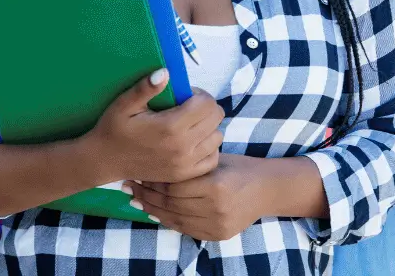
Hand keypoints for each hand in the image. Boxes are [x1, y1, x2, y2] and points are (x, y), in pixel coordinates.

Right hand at [82, 69, 224, 183]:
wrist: (103, 161)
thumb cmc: (114, 129)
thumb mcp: (125, 104)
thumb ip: (146, 88)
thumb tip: (166, 72)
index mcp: (171, 126)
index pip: (207, 104)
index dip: (199, 94)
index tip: (185, 95)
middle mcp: (183, 147)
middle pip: (216, 118)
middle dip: (205, 107)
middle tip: (187, 107)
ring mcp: (185, 164)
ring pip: (217, 137)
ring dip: (208, 127)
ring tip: (190, 124)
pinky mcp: (184, 175)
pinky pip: (212, 158)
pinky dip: (208, 147)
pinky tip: (193, 141)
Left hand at [127, 153, 263, 241]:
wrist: (267, 189)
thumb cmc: (237, 167)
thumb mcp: (215, 159)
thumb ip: (190, 164)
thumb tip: (155, 162)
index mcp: (215, 185)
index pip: (174, 186)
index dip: (153, 181)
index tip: (138, 172)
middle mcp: (216, 208)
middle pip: (171, 204)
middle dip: (146, 195)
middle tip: (128, 186)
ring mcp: (217, 225)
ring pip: (175, 219)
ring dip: (152, 209)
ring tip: (135, 199)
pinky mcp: (217, 235)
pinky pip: (185, 229)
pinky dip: (167, 220)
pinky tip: (153, 212)